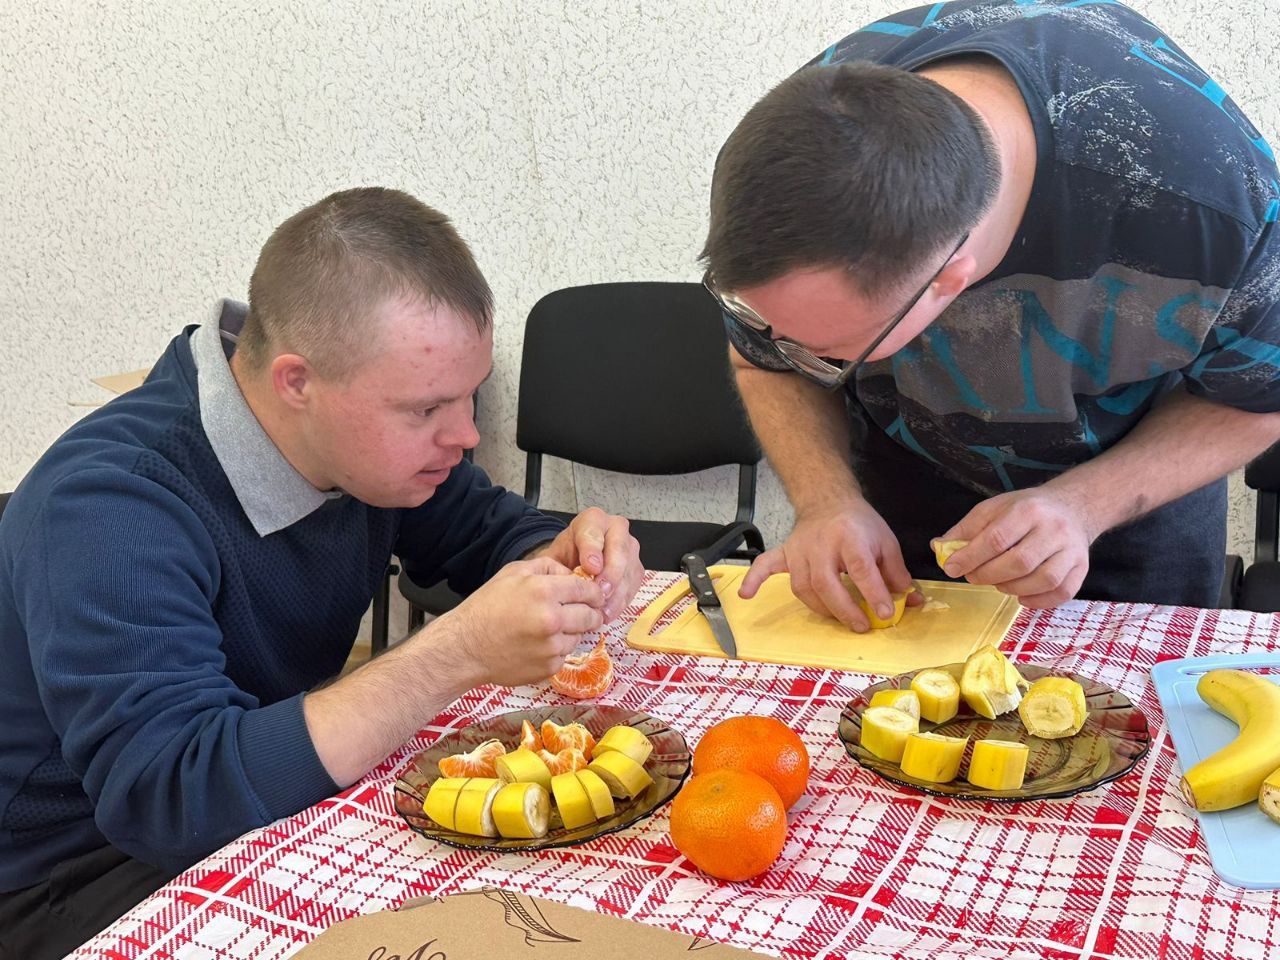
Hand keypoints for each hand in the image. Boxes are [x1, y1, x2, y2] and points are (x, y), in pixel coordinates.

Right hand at [443, 556, 606, 686]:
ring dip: (572, 631)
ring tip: (550, 627)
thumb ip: (548, 567)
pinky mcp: (549, 668)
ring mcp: (551, 647)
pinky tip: (539, 644)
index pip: (587, 590)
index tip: (594, 595)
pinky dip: (558, 649)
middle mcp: (552, 619)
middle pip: (591, 615)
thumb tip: (573, 574)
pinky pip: (565, 654)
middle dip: (590, 612)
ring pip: (580, 636)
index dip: (594, 592)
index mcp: (544, 591)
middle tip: (583, 611)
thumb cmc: (487, 607)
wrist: (466, 647)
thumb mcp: (513, 573)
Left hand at [535, 507, 643, 620]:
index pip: (594, 532)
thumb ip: (555, 566)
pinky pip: (633, 585)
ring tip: (602, 610)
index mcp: (592, 520)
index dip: (593, 550)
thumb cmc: (564, 558)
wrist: (573, 563)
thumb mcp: (553, 558)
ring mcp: (629, 548)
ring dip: (617, 592)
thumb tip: (563, 581)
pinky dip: (621, 601)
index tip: (591, 568)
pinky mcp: (636, 568)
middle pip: (619, 549)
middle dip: (611, 572)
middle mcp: (616, 529)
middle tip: (601, 592)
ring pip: (629, 569)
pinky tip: (607, 613)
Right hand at [739, 498, 918, 631]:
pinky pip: (765, 565)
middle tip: (861, 625)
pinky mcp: (785, 554)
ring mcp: (799, 550)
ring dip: (820, 608)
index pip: (862, 569)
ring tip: (838, 619)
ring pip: (802, 586)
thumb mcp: (886, 542)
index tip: (884, 614)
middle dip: (845, 609)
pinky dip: (755, 579)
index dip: (875, 594)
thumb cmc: (858, 524)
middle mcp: (822, 544)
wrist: (829, 499)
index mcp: (850, 537)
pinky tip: (746, 595)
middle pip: (827, 582)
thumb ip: (896, 574)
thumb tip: (910, 602)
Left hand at [937, 488, 1095, 606]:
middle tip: (974, 576)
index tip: (952, 567)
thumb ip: (966, 529)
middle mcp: (1054, 529)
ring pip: (1041, 580)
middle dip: (988, 575)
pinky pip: (1061, 592)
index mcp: (1027, 510)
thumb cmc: (1026, 510)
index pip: (996, 538)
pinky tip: (1020, 595)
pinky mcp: (1082, 568)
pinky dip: (1038, 601)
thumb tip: (939, 548)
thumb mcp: (993, 508)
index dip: (970, 557)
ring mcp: (1072, 550)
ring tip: (997, 582)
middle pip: (1019, 562)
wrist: (1072, 507)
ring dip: (1011, 588)